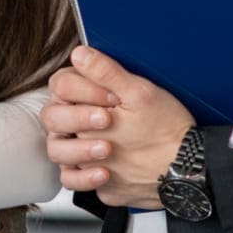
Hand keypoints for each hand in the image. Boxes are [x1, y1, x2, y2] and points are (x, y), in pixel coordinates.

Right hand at [39, 45, 192, 208]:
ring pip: (55, 149)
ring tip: (107, 149)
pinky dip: (83, 178)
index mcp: (88, 96)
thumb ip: (107, 73)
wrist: (180, 164)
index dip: (81, 90)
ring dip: (78, 149)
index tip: (110, 98)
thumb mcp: (139, 94)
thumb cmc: (163, 124)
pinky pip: (69, 178)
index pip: (61, 85)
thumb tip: (80, 53)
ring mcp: (79, 148)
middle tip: (106, 121)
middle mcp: (78, 121)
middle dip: (76, 118)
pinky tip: (104, 173)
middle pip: (51, 116)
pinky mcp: (85, 172)